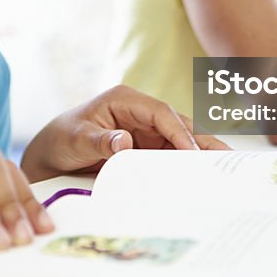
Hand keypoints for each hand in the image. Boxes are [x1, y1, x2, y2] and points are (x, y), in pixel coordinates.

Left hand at [21, 85, 229, 181]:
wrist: (49, 155)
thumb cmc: (60, 139)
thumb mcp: (76, 139)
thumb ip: (101, 140)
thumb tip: (125, 142)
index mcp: (125, 99)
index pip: (161, 113)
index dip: (180, 132)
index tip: (193, 153)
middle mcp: (139, 112)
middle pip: (178, 124)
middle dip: (202, 140)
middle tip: (228, 158)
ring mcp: (144, 130)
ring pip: (179, 140)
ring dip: (199, 154)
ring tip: (226, 170)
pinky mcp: (145, 147)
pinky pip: (170, 155)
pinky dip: (185, 164)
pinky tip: (202, 177)